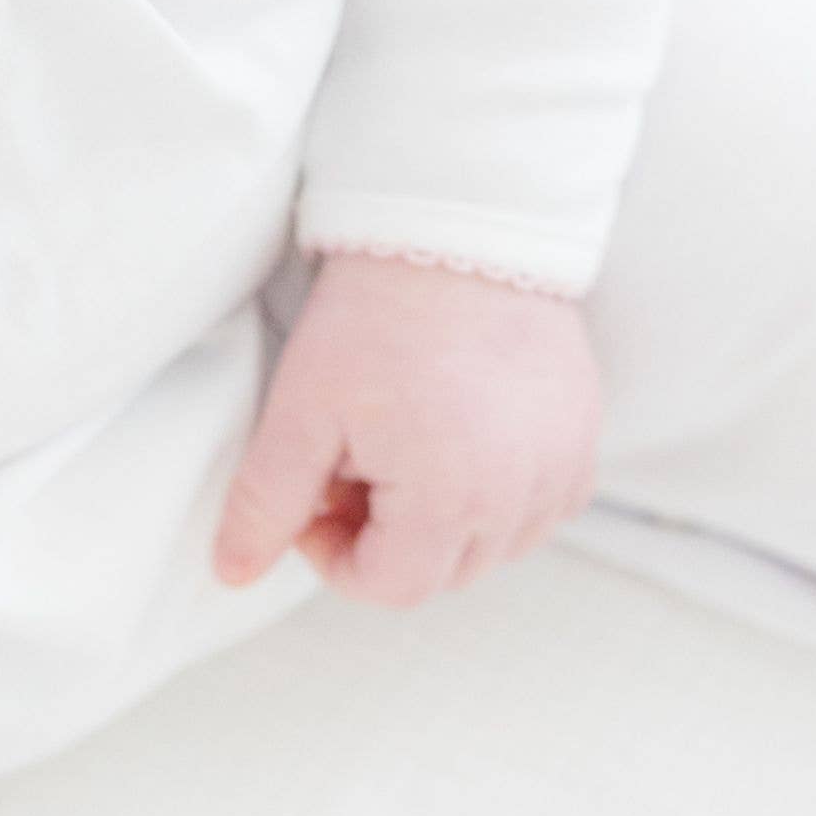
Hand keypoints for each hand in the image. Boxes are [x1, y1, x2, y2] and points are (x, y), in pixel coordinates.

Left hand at [211, 250, 603, 606]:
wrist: (457, 228)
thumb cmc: (375, 318)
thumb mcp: (301, 412)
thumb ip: (265, 504)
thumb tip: (232, 575)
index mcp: (449, 498)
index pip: (390, 587)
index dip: (336, 555)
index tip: (314, 494)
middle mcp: (520, 497)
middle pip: (441, 573)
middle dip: (386, 538)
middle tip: (353, 463)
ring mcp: (562, 467)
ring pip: (494, 547)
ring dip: (442, 522)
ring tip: (405, 445)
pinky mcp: (583, 437)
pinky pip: (539, 507)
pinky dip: (497, 497)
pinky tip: (459, 439)